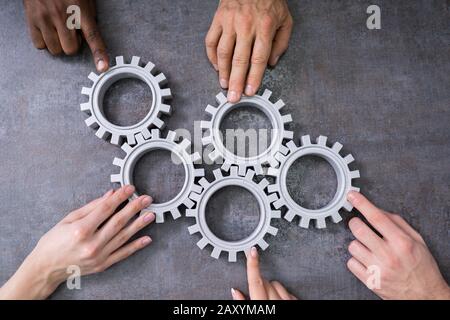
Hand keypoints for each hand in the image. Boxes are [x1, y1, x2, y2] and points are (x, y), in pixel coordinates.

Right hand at [0, 185, 153, 299]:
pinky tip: (147, 238)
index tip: (129, 189)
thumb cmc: (54, 242)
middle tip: (146, 199)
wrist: (46, 268)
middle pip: (118, 222)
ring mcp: (98, 256)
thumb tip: (110, 195)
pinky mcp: (102, 265)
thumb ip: (91, 207)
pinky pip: (123, 254)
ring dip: (139, 224)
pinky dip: (136, 246)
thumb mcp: (68, 219)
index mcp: (81, 230)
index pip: (105, 209)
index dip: (120, 197)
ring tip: (151, 214)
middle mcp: (91, 244)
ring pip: (123, 237)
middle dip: (134, 208)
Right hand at [23, 0, 108, 71]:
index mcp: (80, 10)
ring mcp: (45, 17)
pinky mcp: (31, 19)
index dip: (99, 54)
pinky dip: (44, 42)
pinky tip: (47, 30)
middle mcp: (62, 15)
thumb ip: (89, 19)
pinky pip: (39, 45)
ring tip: (58, 30)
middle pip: (71, 50)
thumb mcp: (85, 0)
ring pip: (55, 50)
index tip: (102, 67)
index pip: (93, 36)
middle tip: (70, 32)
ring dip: (58, 44)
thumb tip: (91, 40)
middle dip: (72, 45)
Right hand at [205, 0, 292, 101]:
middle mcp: (245, 26)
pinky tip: (216, 67)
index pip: (258, 58)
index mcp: (264, 27)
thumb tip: (271, 63)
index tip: (250, 91)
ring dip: (223, 72)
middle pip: (239, 60)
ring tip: (224, 85)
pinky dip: (212, 57)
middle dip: (236, 81)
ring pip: (223, 52)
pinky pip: (211, 41)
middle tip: (234, 97)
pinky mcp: (218, 19)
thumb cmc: (270, 1)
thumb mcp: (285, 20)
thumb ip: (281, 43)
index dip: (254, 78)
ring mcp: (229, 22)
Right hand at [231, 247, 296, 299]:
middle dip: (260, 285)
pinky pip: (288, 291)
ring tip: (269, 299)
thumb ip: (243, 302)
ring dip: (271, 288)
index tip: (252, 251)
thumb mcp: (252, 312)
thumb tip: (235, 292)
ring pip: (276, 284)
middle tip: (258, 295)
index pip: (255, 281)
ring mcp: (288, 300)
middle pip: (265, 282)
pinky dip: (282, 294)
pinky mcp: (296, 301)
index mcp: (262, 302)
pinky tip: (280, 301)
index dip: (252, 264)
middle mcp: (276, 300)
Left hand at [346, 191, 449, 299]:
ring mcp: (378, 270)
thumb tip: (377, 210)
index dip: (362, 203)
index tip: (352, 195)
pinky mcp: (370, 282)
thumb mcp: (417, 240)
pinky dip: (356, 260)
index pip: (377, 218)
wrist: (426, 296)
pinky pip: (351, 263)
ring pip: (352, 246)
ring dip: (357, 244)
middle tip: (358, 224)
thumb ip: (397, 223)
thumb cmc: (422, 266)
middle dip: (355, 223)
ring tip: (368, 248)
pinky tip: (366, 260)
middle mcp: (389, 256)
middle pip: (359, 230)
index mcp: (402, 243)